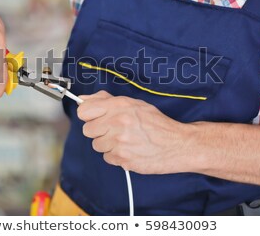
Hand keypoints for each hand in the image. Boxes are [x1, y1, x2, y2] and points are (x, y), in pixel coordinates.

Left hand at [77, 91, 197, 174]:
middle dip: (99, 131)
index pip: (84, 111)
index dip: (89, 115)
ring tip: (125, 140)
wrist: (177, 144)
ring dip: (108, 144)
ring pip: (97, 145)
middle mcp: (117, 123)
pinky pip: (108, 158)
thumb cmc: (156, 123)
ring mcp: (119, 142)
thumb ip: (105, 100)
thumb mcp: (133, 104)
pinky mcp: (123, 159)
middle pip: (88, 130)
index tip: (95, 117)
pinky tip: (129, 150)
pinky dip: (116, 155)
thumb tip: (83, 100)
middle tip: (114, 130)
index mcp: (119, 106)